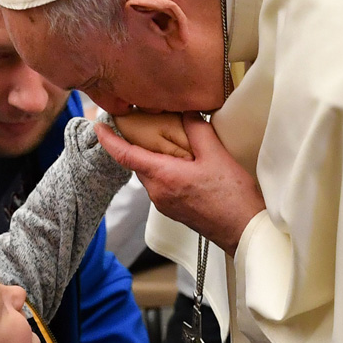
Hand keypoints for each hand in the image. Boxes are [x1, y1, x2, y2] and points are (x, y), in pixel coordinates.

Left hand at [96, 112, 264, 254]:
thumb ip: (197, 130)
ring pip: (150, 173)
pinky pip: (160, 184)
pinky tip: (182, 162)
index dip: (109, 140)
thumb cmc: (232, 197)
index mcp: (163, 177)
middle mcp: (157, 193)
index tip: (98, 125)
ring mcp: (164, 204)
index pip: (126, 155)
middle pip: (137, 163)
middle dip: (136, 143)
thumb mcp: (216, 155)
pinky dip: (163, 170)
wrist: (243, 230)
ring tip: (169, 141)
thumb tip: (185, 112)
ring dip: (153, 157)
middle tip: (142, 123)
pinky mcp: (173, 210)